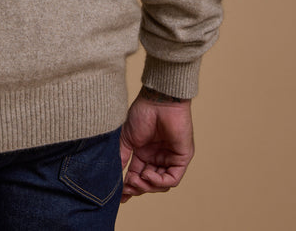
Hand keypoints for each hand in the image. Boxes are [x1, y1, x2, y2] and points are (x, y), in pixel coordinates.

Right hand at [119, 86, 193, 202]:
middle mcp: (158, 157)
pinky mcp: (182, 158)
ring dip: (147, 186)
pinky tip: (147, 175)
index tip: (119, 196)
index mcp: (144, 152)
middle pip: (149, 183)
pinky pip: (172, 179)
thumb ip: (122, 157)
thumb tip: (114, 176)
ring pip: (160, 184)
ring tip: (135, 179)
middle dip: (137, 188)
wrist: (158, 100)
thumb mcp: (127, 138)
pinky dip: (159, 182)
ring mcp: (170, 158)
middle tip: (126, 187)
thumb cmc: (142, 112)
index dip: (129, 187)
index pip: (138, 175)